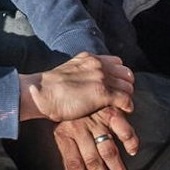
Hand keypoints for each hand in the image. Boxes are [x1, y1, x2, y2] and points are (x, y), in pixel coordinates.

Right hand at [19, 53, 135, 121]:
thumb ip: (81, 72)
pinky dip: (128, 105)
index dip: (119, 75)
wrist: (42, 93)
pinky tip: (125, 111)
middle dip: (126, 86)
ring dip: (127, 96)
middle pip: (126, 74)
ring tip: (122, 105)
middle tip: (122, 97)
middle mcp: (98, 65)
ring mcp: (101, 78)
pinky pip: (125, 99)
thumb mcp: (69, 71)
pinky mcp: (102, 93)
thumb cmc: (50, 88)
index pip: (117, 63)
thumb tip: (87, 82)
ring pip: (128, 86)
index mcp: (90, 58)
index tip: (117, 85)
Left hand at [53, 108, 140, 169]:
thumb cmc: (63, 114)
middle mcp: (79, 129)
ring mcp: (93, 119)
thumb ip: (68, 160)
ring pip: (106, 147)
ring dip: (116, 165)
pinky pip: (120, 126)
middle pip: (91, 160)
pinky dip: (129, 139)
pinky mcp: (107, 109)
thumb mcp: (61, 136)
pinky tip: (132, 150)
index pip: (73, 164)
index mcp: (64, 136)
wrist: (59, 83)